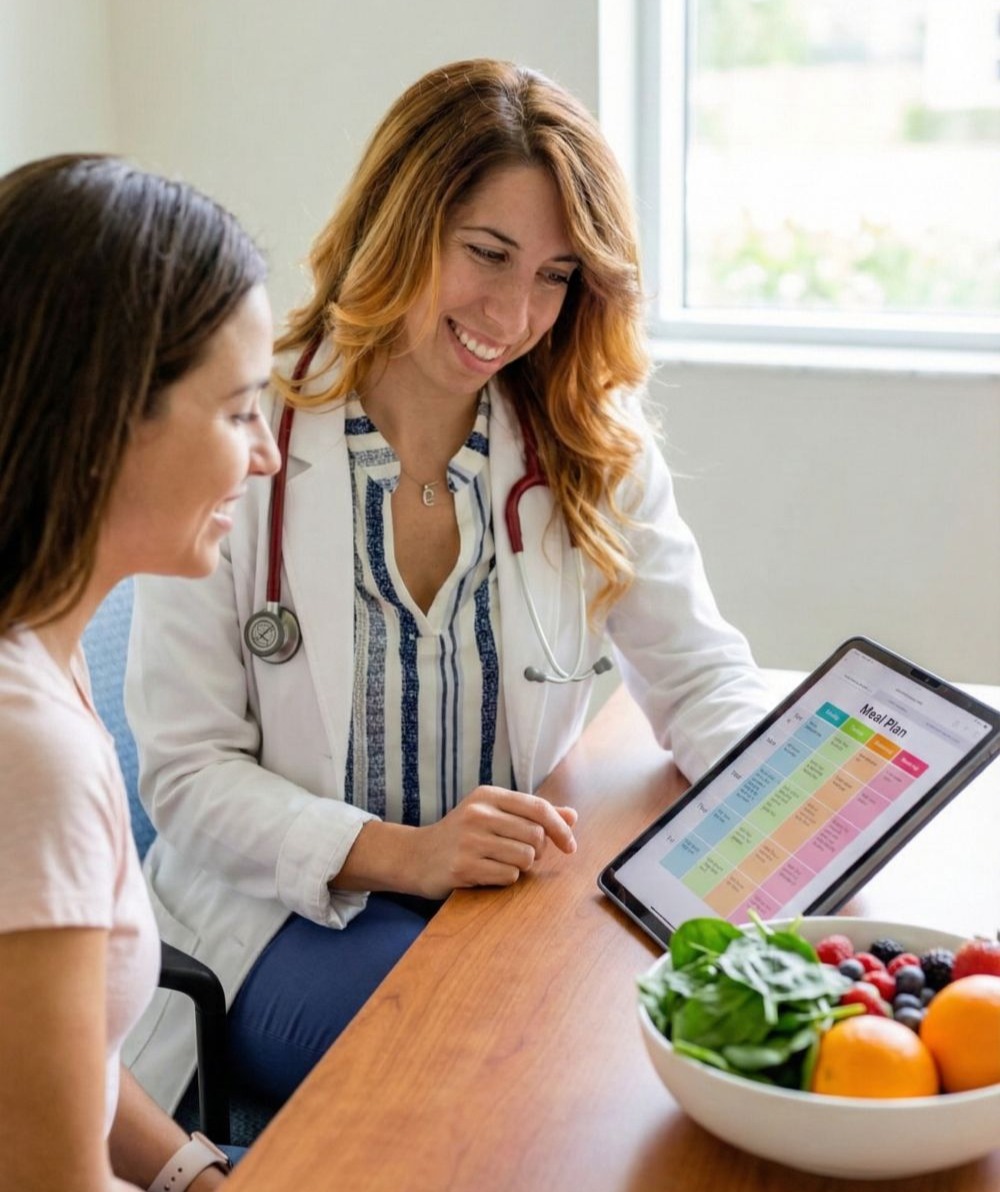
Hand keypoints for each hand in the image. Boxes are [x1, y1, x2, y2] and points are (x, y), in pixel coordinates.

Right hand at [409, 786, 576, 898]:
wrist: (416, 856)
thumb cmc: (462, 834)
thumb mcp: (493, 814)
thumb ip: (533, 814)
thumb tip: (572, 816)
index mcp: (487, 795)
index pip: (538, 808)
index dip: (560, 828)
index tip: (570, 846)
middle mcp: (478, 814)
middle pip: (536, 836)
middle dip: (537, 851)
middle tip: (521, 853)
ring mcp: (469, 840)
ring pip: (525, 857)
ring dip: (521, 866)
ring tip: (501, 862)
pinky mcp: (463, 867)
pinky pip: (508, 876)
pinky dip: (505, 878)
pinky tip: (487, 872)